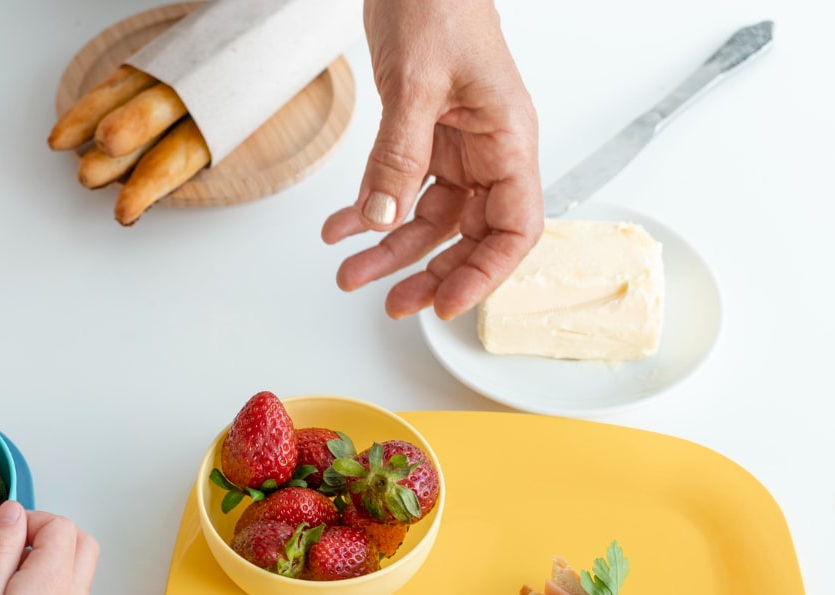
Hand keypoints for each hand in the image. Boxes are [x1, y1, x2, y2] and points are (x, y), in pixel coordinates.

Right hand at [0, 502, 99, 594]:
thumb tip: (14, 512)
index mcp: (52, 582)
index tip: (3, 537)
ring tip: (8, 584)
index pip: (63, 527)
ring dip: (52, 565)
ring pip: (79, 576)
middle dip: (52, 536)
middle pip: (84, 546)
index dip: (33, 521)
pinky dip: (51, 593)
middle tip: (13, 551)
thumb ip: (2, 545)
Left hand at [322, 0, 542, 319]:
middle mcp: (488, 151)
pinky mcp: (424, 138)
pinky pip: (399, 189)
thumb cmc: (436, 4)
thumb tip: (383, 218)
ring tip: (348, 274)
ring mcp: (457, 147)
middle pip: (470, 235)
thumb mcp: (415, 82)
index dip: (485, 274)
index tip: (445, 305)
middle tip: (391, 304)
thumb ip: (399, 153)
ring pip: (428, 220)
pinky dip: (367, 212)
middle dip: (430, 273)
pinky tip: (338, 228)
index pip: (515, 228)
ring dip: (388, 250)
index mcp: (508, 139)